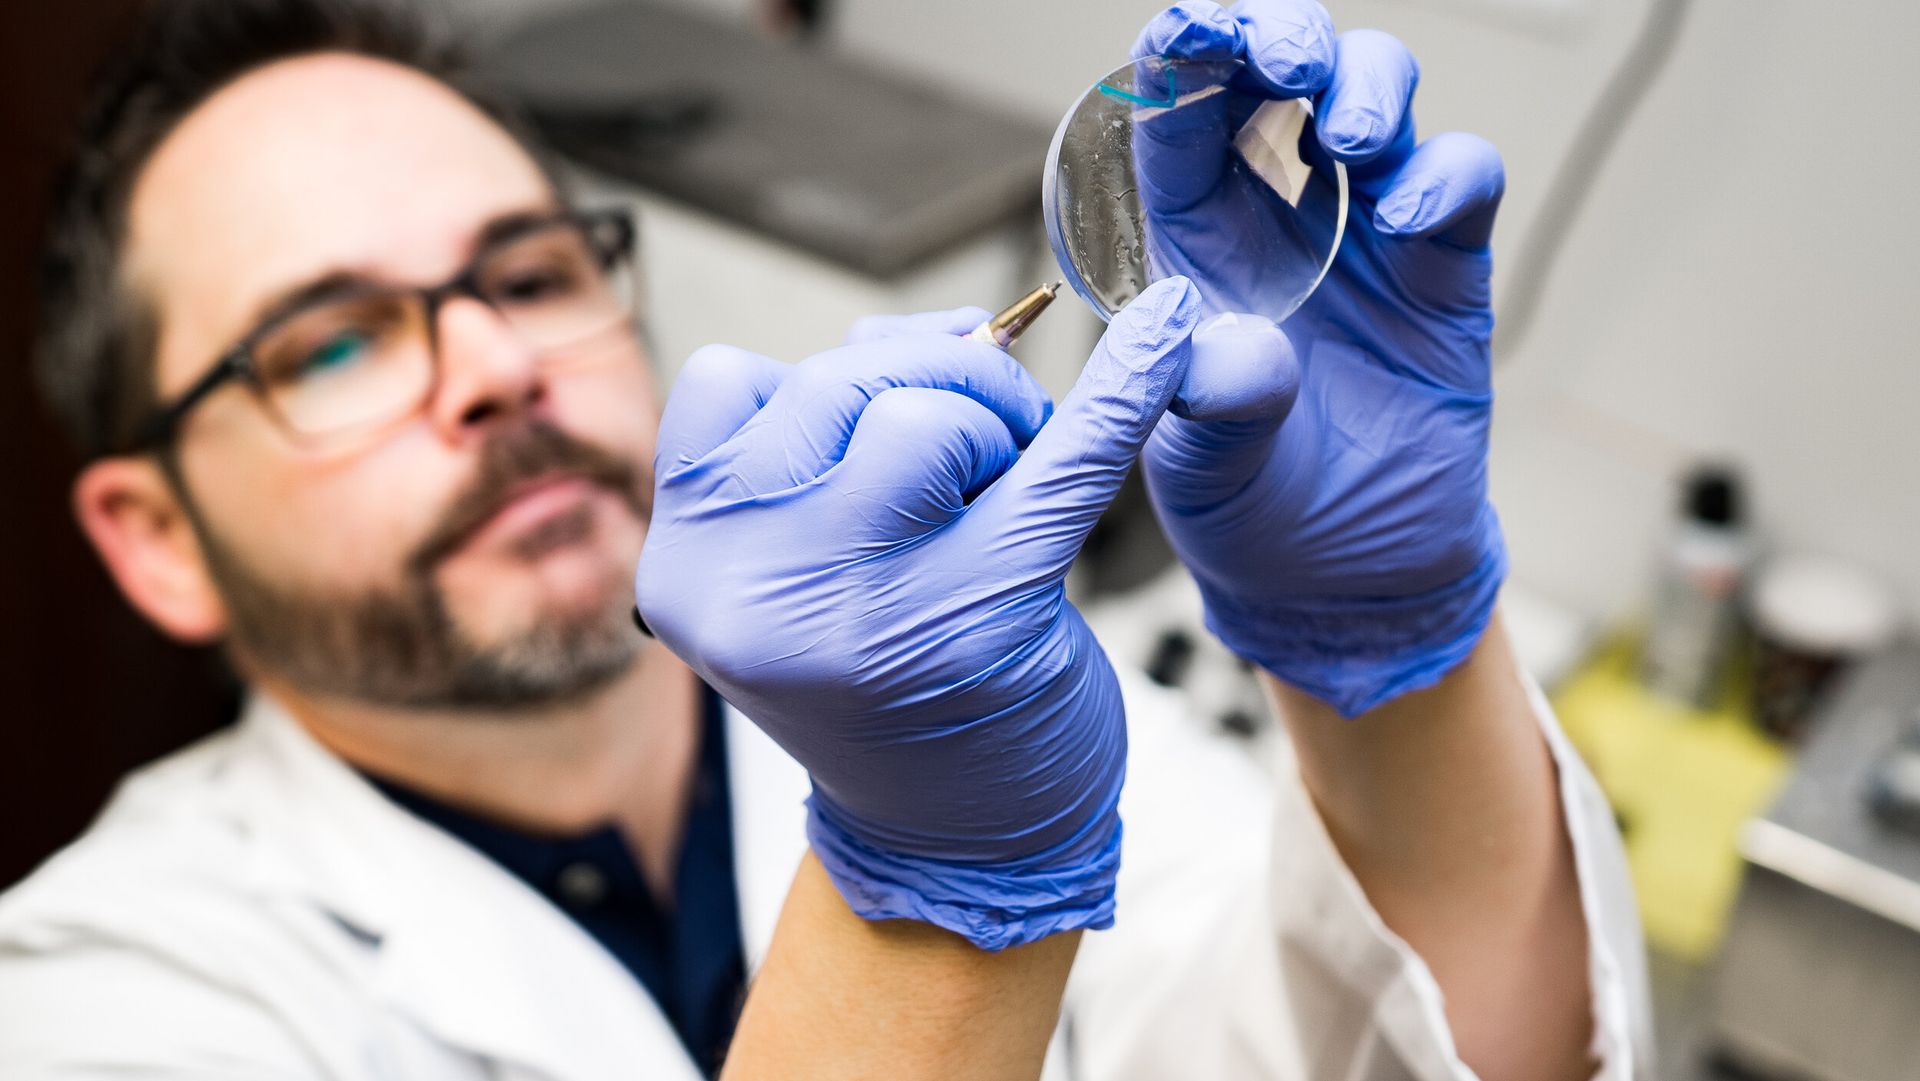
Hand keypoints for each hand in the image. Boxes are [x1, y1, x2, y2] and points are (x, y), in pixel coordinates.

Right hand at [637, 278, 1202, 948]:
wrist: (953, 842)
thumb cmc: (884, 680)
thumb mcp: (805, 568)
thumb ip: (837, 441)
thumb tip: (959, 324)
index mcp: (689, 568)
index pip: (730, 386)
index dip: (821, 384)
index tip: (886, 424)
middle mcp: (750, 591)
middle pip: (834, 387)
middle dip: (928, 387)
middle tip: (986, 448)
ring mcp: (860, 613)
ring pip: (921, 413)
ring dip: (990, 417)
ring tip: (1010, 482)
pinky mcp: (980, 625)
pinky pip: (1059, 467)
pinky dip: (1125, 388)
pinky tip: (1169, 332)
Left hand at [1134, 0, 1507, 716]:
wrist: (1348, 578)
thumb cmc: (1253, 515)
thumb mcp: (1200, 470)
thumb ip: (1209, 405)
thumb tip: (1236, 349)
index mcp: (1192, 249)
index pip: (1179, 127)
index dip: (1182, 64)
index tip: (1185, 28)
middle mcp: (1277, 222)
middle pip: (1279, 79)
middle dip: (1281, 39)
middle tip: (1281, 59)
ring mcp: (1366, 234)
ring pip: (1374, 97)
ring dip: (1365, 85)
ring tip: (1350, 137)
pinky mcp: (1444, 265)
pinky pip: (1459, 179)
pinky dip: (1444, 173)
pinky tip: (1408, 215)